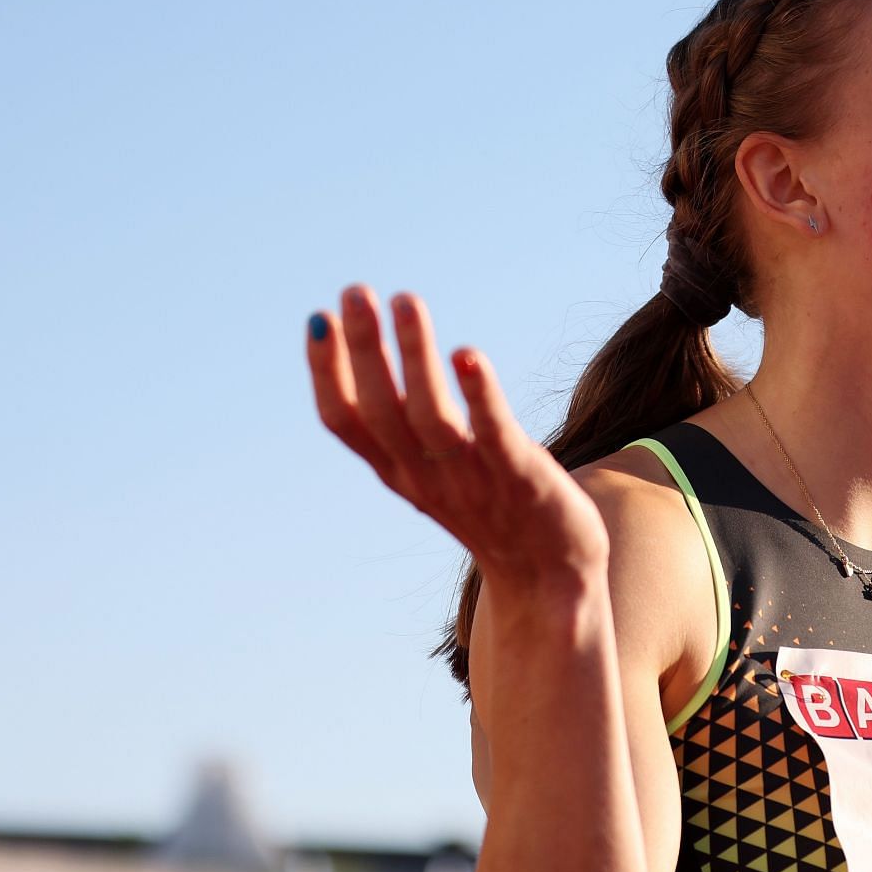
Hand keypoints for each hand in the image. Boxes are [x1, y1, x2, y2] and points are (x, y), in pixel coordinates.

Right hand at [304, 283, 609, 592]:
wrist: (551, 581)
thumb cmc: (494, 515)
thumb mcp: (435, 474)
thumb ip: (407, 430)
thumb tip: (375, 364)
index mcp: (400, 473)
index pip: (347, 422)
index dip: (327, 373)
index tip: (320, 319)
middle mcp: (426, 478)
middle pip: (382, 411)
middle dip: (365, 349)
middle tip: (356, 290)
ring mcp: (473, 481)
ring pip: (431, 419)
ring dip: (415, 358)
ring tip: (406, 301)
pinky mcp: (522, 479)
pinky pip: (495, 435)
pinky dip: (480, 396)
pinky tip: (468, 354)